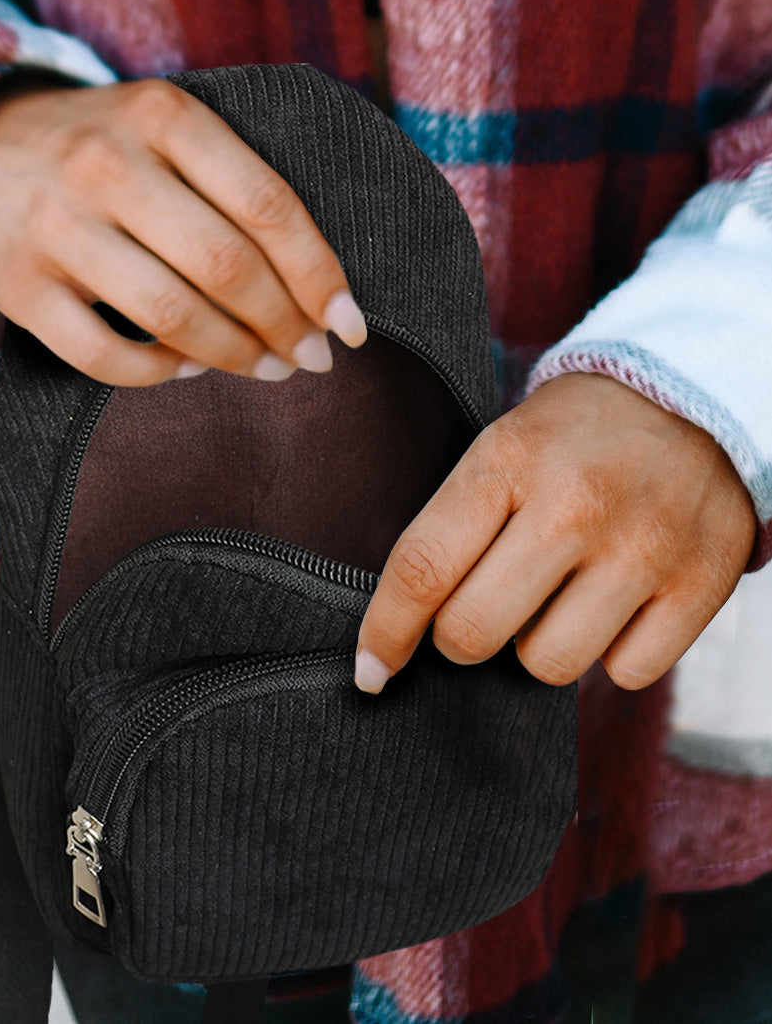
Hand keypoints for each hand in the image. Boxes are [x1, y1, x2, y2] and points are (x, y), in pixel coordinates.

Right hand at [0, 76, 366, 385]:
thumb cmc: (106, 146)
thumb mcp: (168, 126)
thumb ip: (236, 180)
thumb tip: (320, 283)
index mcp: (163, 114)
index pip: (266, 203)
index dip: (319, 272)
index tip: (350, 321)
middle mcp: (107, 163)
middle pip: (225, 264)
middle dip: (285, 323)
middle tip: (312, 355)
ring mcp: (57, 226)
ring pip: (170, 313)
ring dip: (233, 354)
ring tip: (264, 367)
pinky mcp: (17, 284)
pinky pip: (101, 355)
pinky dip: (157, 373)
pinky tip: (185, 366)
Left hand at [354, 373, 757, 692]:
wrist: (694, 397)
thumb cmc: (576, 436)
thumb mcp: (502, 446)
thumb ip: (454, 524)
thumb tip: (405, 624)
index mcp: (507, 461)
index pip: (422, 567)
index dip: (385, 632)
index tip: (370, 669)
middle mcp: (572, 505)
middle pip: (473, 633)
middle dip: (461, 638)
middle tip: (482, 607)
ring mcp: (641, 548)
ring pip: (547, 664)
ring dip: (539, 645)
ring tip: (558, 595)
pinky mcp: (699, 585)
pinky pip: (626, 673)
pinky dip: (614, 652)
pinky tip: (616, 603)